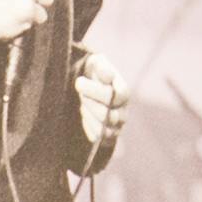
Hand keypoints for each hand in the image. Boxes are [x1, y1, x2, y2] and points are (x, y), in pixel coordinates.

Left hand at [68, 44, 123, 161]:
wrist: (90, 86)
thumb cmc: (94, 73)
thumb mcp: (96, 63)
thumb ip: (102, 67)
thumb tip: (107, 75)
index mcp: (123, 92)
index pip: (117, 96)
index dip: (96, 91)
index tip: (78, 82)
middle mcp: (123, 111)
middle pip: (108, 115)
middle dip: (89, 103)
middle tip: (79, 93)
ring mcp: (117, 126)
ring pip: (104, 130)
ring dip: (88, 116)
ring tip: (82, 105)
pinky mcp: (108, 136)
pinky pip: (97, 138)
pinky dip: (88, 126)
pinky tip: (84, 114)